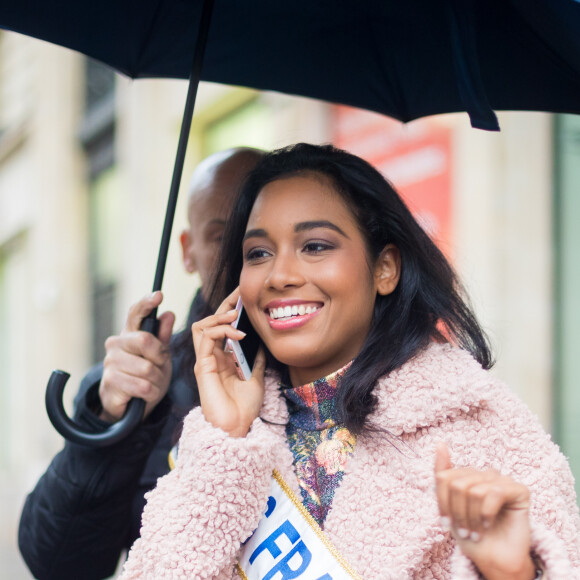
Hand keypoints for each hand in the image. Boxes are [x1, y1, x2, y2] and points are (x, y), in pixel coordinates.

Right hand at [99, 291, 174, 421]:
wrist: (129, 406)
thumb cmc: (146, 376)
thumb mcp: (160, 357)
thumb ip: (163, 337)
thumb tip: (168, 314)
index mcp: (129, 333)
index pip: (136, 313)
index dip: (147, 303)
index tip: (159, 295)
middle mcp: (116, 344)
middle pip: (146, 341)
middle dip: (160, 358)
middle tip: (159, 368)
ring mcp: (111, 362)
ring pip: (147, 368)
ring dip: (157, 380)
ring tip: (152, 384)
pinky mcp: (110, 382)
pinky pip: (143, 386)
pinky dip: (151, 393)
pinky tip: (145, 395)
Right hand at [192, 288, 265, 437]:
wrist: (237, 428)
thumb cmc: (244, 407)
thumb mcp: (256, 377)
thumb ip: (256, 360)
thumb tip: (262, 343)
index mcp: (222, 357)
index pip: (221, 326)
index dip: (230, 310)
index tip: (245, 297)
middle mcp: (211, 356)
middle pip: (209, 321)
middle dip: (225, 306)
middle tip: (240, 296)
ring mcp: (206, 361)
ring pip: (202, 326)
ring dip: (219, 316)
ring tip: (236, 315)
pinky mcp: (203, 367)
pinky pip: (206, 338)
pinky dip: (221, 331)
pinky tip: (238, 334)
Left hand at [434, 442, 535, 579]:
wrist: (493, 561)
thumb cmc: (470, 534)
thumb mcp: (447, 506)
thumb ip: (442, 474)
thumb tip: (440, 443)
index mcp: (467, 475)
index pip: (444, 477)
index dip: (443, 503)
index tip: (446, 523)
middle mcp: (485, 474)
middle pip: (458, 485)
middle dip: (458, 513)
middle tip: (465, 531)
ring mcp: (502, 480)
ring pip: (475, 490)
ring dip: (472, 518)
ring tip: (476, 532)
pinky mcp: (519, 490)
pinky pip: (495, 493)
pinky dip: (487, 513)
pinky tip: (489, 524)